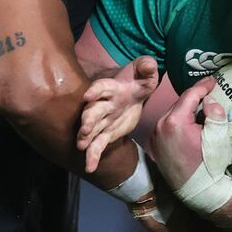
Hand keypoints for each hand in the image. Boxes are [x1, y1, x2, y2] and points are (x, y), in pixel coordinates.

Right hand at [78, 56, 158, 171]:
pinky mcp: (106, 133)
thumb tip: (150, 64)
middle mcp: (103, 105)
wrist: (133, 92)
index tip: (88, 96)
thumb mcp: (146, 72)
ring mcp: (103, 121)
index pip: (102, 88)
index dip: (95, 91)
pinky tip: (89, 168)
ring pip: (91, 130)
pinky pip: (97, 145)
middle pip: (93, 111)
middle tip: (84, 129)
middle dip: (88, 119)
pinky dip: (92, 156)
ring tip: (81, 147)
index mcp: (112, 88)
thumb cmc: (137, 80)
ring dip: (85, 138)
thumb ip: (147, 66)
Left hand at [150, 77, 223, 189]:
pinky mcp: (155, 146)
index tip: (213, 80)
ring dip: (185, 110)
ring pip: (172, 115)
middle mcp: (159, 126)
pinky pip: (167, 126)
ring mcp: (155, 137)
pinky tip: (189, 124)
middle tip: (209, 92)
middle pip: (179, 104)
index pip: (189, 95)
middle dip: (194, 97)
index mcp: (175, 122)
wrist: (198, 192)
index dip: (203, 86)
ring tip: (200, 107)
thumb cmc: (210, 165)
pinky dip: (178, 121)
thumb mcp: (218, 137)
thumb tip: (208, 99)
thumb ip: (215, 113)